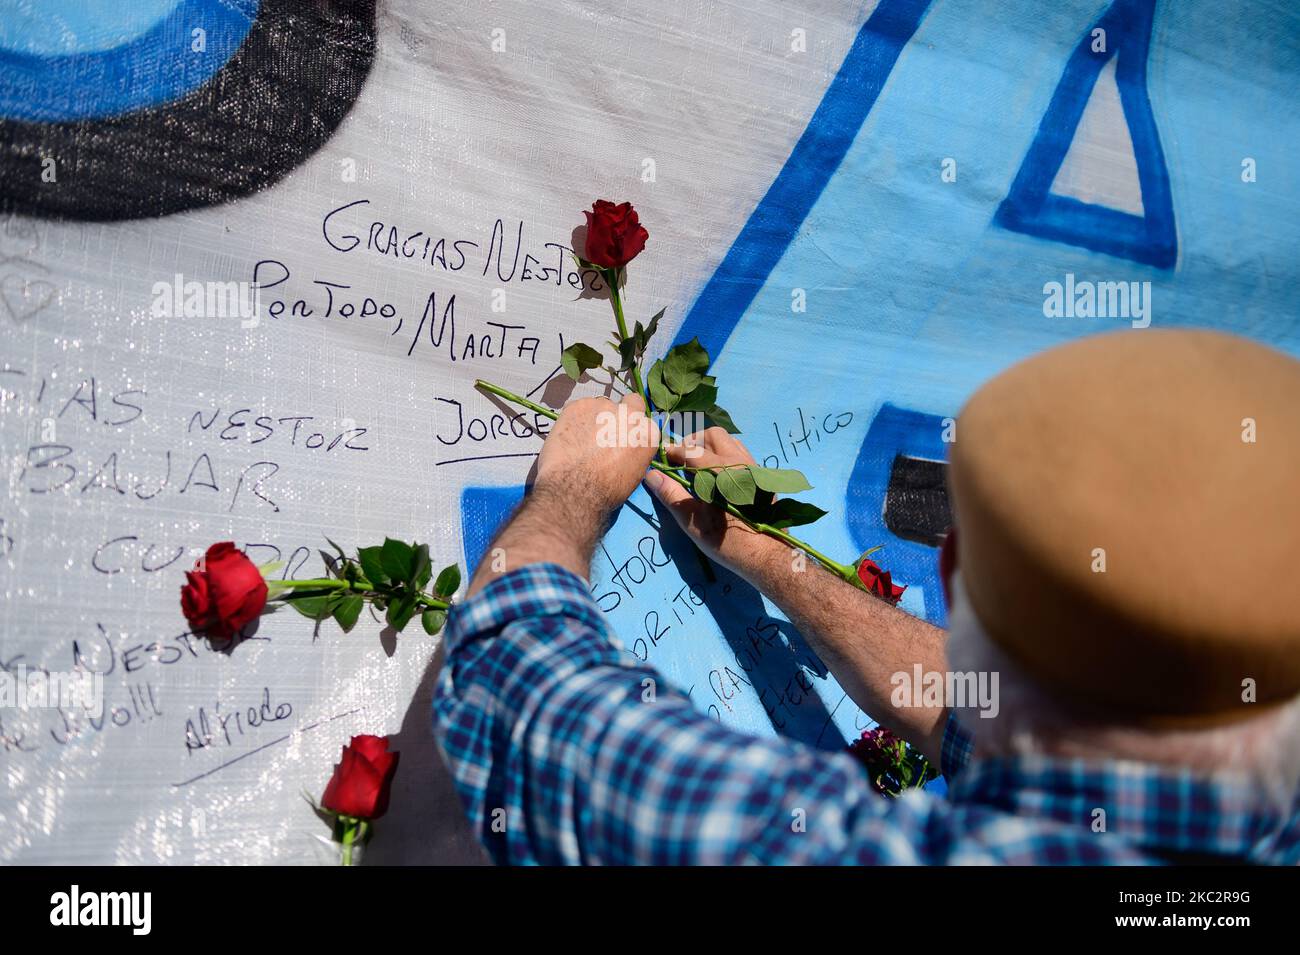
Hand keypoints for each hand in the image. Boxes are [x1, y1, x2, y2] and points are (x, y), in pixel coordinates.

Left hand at [534, 393, 658, 522]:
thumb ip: (633, 452)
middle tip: (604, 431)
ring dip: (595, 418)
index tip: (621, 439)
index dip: (631, 430)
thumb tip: (624, 449)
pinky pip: (579, 408)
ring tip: (581, 439)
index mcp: (647, 432)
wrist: (575, 488)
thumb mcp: (634, 474)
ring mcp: (604, 406)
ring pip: (600, 406)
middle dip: (619, 414)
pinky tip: (569, 437)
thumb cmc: (607, 490)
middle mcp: (630, 414)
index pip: (643, 421)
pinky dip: (575, 419)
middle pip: (628, 403)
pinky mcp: (579, 405)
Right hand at [643, 427, 785, 583]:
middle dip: (693, 442)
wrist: (766, 556)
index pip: (691, 450)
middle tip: (680, 459)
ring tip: (697, 465)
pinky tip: (717, 476)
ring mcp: (754, 467)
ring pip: (729, 442)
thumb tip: (652, 475)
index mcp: (722, 472)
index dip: (672, 452)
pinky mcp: (761, 476)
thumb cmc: (727, 542)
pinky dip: (724, 455)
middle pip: (713, 436)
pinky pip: (740, 453)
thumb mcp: (693, 522)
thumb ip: (671, 495)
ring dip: (710, 447)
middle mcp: (740, 462)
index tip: (660, 457)